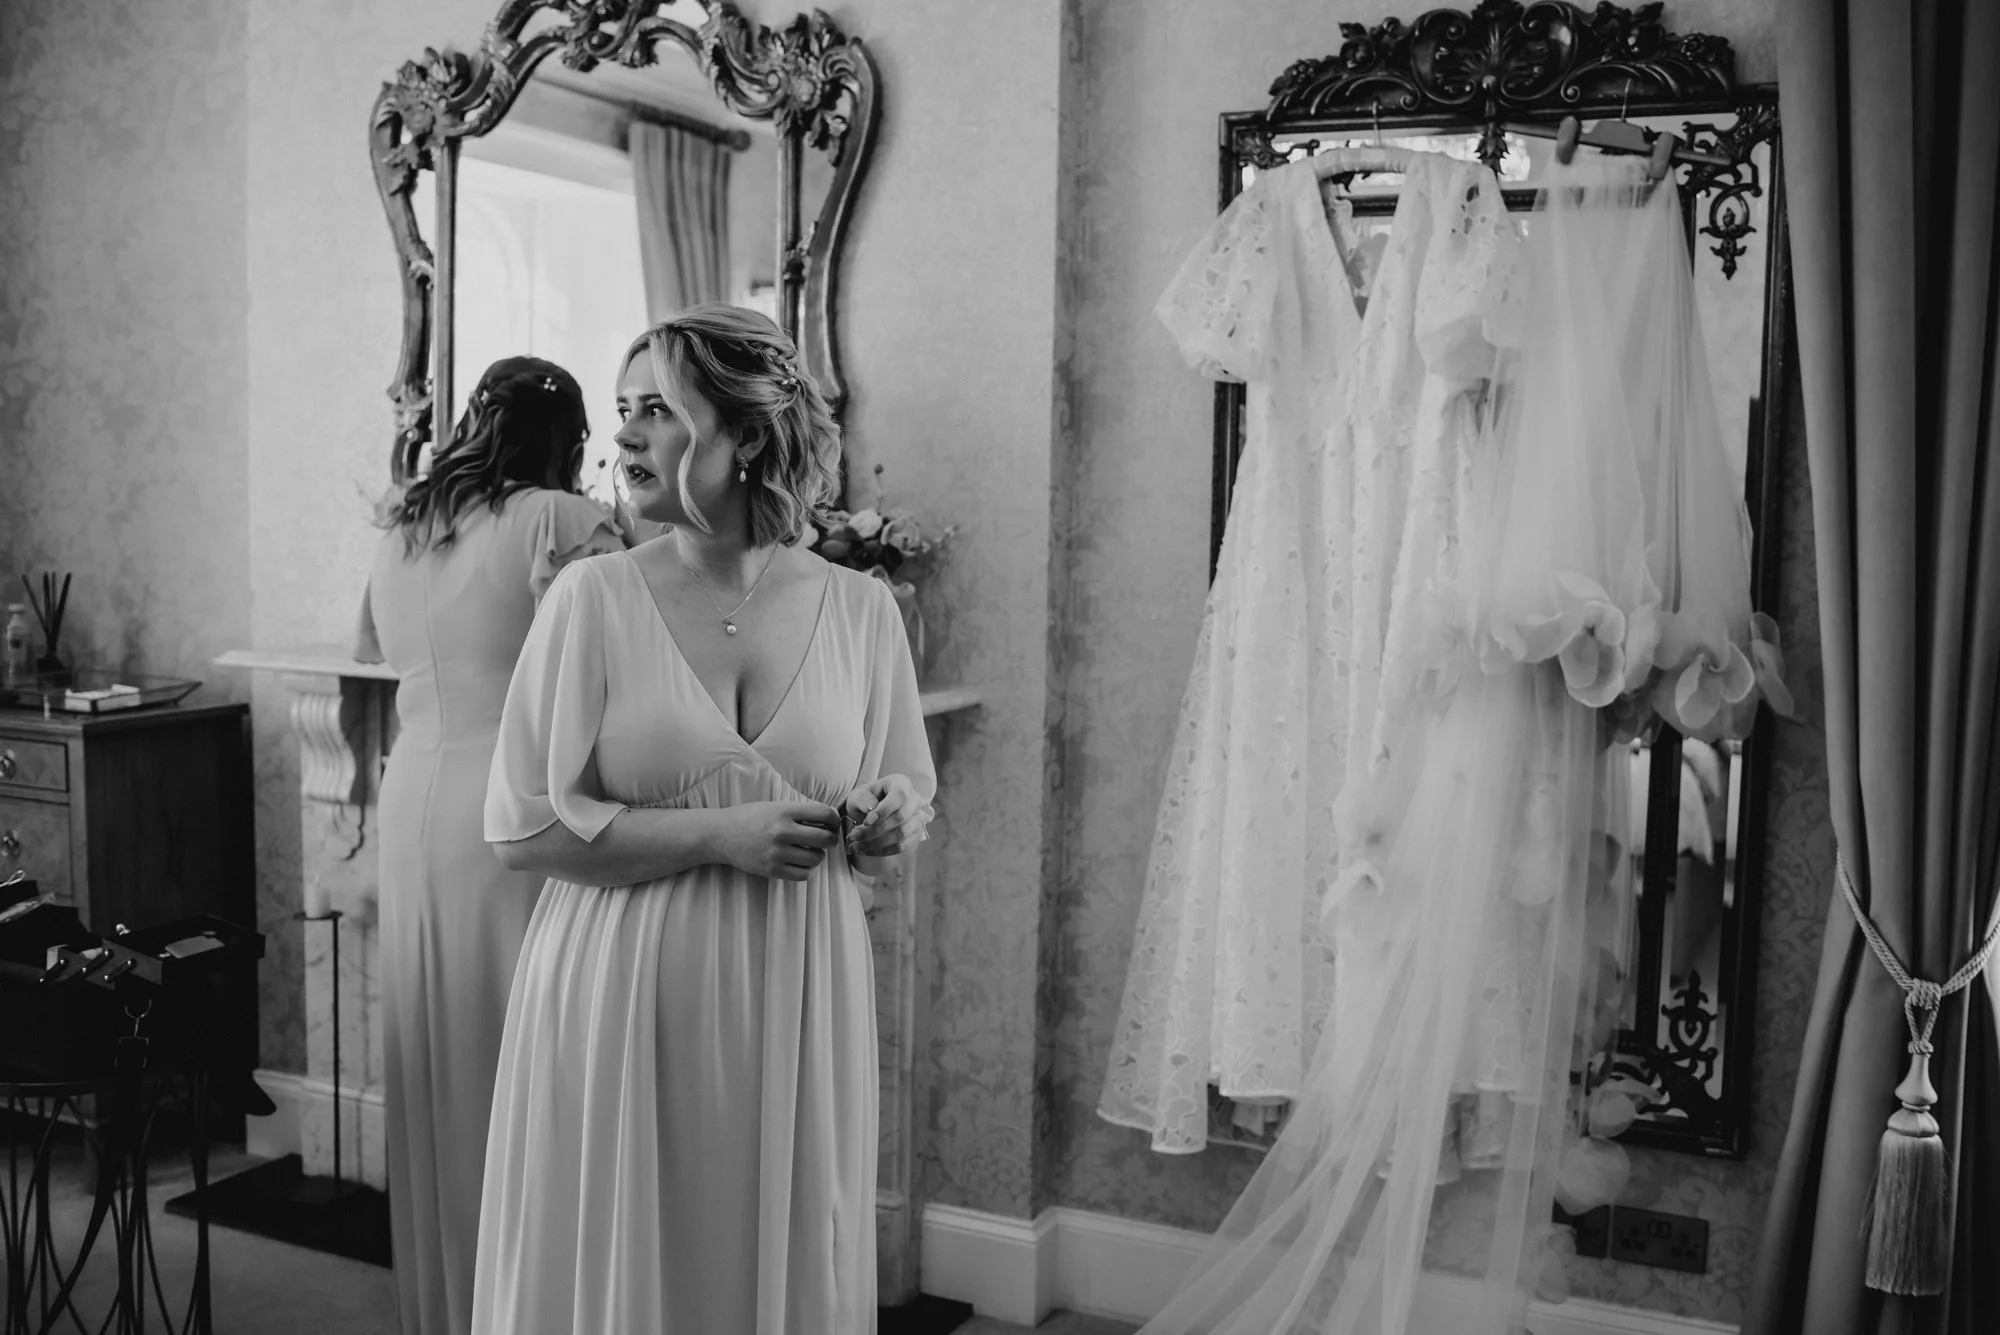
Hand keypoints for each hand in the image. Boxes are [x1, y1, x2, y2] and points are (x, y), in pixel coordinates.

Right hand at [713, 801, 840, 881]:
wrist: (720, 834)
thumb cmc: (749, 817)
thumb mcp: (774, 806)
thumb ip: (799, 812)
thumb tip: (829, 820)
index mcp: (785, 811)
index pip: (825, 814)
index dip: (834, 820)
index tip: (832, 824)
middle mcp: (782, 831)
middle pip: (825, 839)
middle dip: (831, 840)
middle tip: (826, 840)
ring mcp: (776, 852)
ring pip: (816, 859)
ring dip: (818, 855)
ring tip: (810, 851)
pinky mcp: (771, 870)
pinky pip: (803, 875)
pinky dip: (808, 870)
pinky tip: (802, 863)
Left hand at [841, 775, 931, 859]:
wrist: (872, 812)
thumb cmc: (866, 800)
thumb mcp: (858, 795)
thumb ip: (863, 799)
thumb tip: (872, 810)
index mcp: (901, 784)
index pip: (899, 795)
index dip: (884, 810)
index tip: (866, 822)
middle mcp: (914, 800)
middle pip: (901, 817)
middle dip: (876, 830)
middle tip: (854, 836)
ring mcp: (917, 818)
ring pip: (903, 834)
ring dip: (878, 843)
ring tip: (857, 845)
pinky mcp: (915, 835)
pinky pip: (903, 846)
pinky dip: (882, 851)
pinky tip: (866, 850)